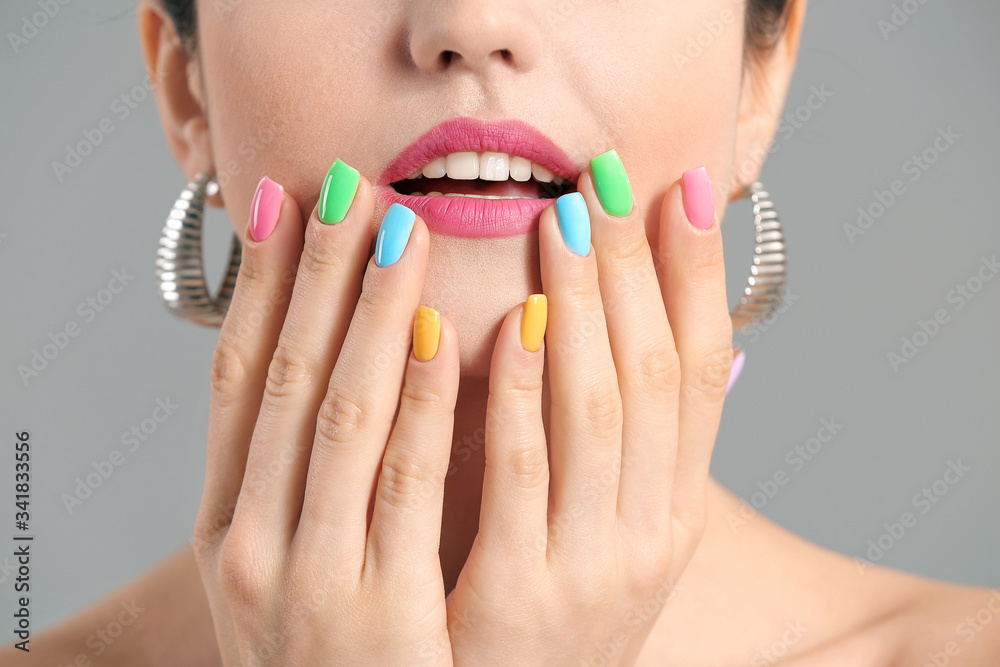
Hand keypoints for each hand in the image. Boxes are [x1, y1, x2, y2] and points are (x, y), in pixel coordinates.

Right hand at [193, 162, 459, 665]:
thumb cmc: (325, 659)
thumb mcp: (286, 574)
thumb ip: (297, 486)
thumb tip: (327, 372)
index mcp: (228, 530)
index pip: (236, 383)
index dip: (260, 290)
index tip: (285, 207)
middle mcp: (255, 544)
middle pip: (286, 380)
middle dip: (317, 278)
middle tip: (349, 189)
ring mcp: (311, 578)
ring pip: (341, 415)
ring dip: (370, 315)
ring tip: (398, 229)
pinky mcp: (378, 612)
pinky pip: (405, 484)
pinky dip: (422, 403)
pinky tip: (441, 333)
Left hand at [446, 156, 734, 665]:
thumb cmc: (556, 614)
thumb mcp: (616, 538)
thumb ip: (638, 452)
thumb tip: (689, 349)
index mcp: (676, 510)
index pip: (699, 371)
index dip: (695, 278)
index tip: (681, 190)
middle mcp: (651, 534)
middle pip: (651, 374)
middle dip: (632, 270)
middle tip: (606, 179)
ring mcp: (592, 567)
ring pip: (597, 409)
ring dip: (581, 308)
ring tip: (563, 222)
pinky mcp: (520, 597)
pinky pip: (523, 472)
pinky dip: (519, 390)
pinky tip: (507, 318)